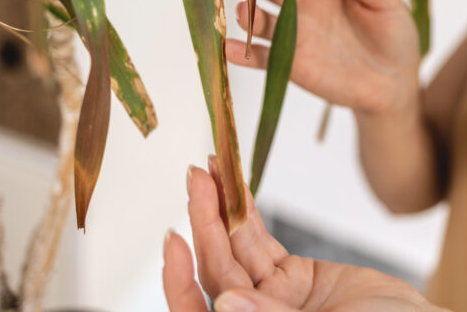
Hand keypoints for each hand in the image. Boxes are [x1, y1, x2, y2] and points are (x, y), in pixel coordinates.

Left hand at [162, 157, 444, 310]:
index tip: (173, 240)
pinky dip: (248, 214)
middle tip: (197, 178)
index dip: (179, 281)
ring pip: (237, 250)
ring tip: (214, 168)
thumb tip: (225, 303)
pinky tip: (235, 187)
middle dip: (203, 223)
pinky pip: (261, 242)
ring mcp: (273, 300)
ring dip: (222, 208)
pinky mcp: (293, 277)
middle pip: (217, 271)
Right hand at [225, 0, 420, 113]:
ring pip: (262, 18)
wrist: (393, 83)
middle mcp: (302, 1)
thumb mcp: (388, 2)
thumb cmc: (393, 34)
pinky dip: (244, 54)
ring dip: (248, 13)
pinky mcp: (289, 63)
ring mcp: (293, 33)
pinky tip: (230, 49)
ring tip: (244, 10)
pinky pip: (261, 57)